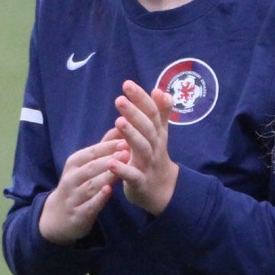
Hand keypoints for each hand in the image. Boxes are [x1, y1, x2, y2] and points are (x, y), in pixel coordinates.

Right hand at [38, 137, 129, 244]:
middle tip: (127, 152)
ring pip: (90, 185)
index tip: (126, 139)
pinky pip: (89, 205)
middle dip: (109, 159)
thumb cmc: (78, 185)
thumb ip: (102, 148)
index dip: (108, 146)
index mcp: (74, 163)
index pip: (92, 152)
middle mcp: (71, 178)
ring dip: (106, 176)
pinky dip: (98, 198)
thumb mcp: (85, 165)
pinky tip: (109, 192)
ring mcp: (73, 197)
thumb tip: (119, 127)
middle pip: (91, 167)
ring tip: (122, 170)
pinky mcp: (78, 214)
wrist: (58, 216)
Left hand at [107, 80, 178, 215]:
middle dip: (134, 113)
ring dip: (131, 135)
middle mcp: (154, 146)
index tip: (127, 84)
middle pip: (147, 128)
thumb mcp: (159, 133)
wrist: (162, 190)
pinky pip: (133, 175)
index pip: (151, 113)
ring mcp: (148, 164)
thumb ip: (160, 112)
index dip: (141, 98)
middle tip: (120, 99)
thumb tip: (161, 90)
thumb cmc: (155, 155)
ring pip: (142, 148)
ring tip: (119, 122)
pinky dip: (123, 169)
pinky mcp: (140, 182)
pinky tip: (111, 162)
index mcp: (157, 133)